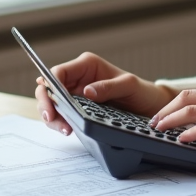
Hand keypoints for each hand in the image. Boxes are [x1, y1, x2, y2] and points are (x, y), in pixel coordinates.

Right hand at [34, 52, 175, 135]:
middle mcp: (79, 77)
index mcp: (87, 65)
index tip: (53, 104)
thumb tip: (86, 91)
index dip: (50, 87)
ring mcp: (77, 93)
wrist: (148, 106)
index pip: (59, 72)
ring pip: (53, 102)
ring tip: (64, 129)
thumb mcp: (129, 86)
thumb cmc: (140, 91)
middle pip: (50, 87)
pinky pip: (62, 113)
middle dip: (47, 103)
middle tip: (52, 119)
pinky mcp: (79, 107)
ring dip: (53, 116)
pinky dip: (60, 122)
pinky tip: (67, 129)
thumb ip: (109, 87)